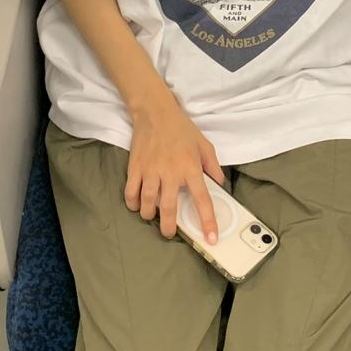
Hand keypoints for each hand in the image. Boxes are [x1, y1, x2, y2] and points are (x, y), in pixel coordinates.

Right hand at [125, 83, 225, 242]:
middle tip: (169, 233)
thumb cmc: (181, 128)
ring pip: (148, 204)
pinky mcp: (135, 167)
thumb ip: (213, 166)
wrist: (155, 111)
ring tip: (153, 216)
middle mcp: (171, 172)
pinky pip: (131, 193)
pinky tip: (137, 204)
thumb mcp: (204, 144)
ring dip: (150, 215)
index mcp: (191, 167)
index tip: (211, 239)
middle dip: (169, 228)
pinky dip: (133, 203)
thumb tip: (220, 185)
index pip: (202, 199)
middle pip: (170, 209)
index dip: (207, 221)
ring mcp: (151, 170)